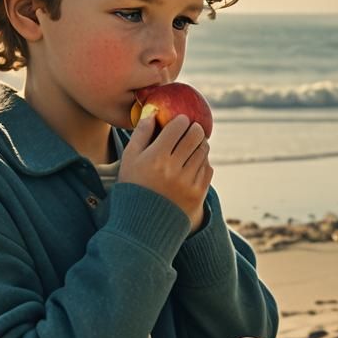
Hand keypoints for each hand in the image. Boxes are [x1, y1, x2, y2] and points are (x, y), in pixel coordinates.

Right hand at [119, 114, 212, 232]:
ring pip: (203, 152)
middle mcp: (174, 169)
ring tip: (194, 145)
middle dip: (195, 129)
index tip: (181, 121)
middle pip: (195, 136)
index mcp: (156, 157)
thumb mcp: (129, 159)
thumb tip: (152, 113)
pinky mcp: (198, 194)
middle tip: (193, 129)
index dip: (182, 120)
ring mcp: (188, 182)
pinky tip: (195, 162)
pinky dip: (203, 162)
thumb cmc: (133, 186)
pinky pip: (207, 169)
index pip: (178, 127)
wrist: (143, 223)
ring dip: (201, 144)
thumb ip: (141, 134)